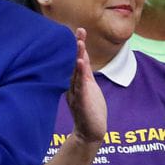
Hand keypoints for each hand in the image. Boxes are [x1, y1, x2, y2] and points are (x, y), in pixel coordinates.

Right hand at [66, 28, 106, 145]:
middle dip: (77, 46)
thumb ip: (84, 75)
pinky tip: (80, 62)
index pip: (78, 61)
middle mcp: (74, 85)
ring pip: (76, 71)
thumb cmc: (89, 112)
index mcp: (76, 82)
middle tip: (80, 31)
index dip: (79, 46)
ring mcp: (77, 92)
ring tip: (79, 42)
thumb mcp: (88, 89)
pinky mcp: (81, 100)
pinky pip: (80, 84)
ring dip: (78, 56)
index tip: (80, 31)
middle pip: (75, 62)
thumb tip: (82, 58)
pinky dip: (79, 73)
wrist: (89, 133)